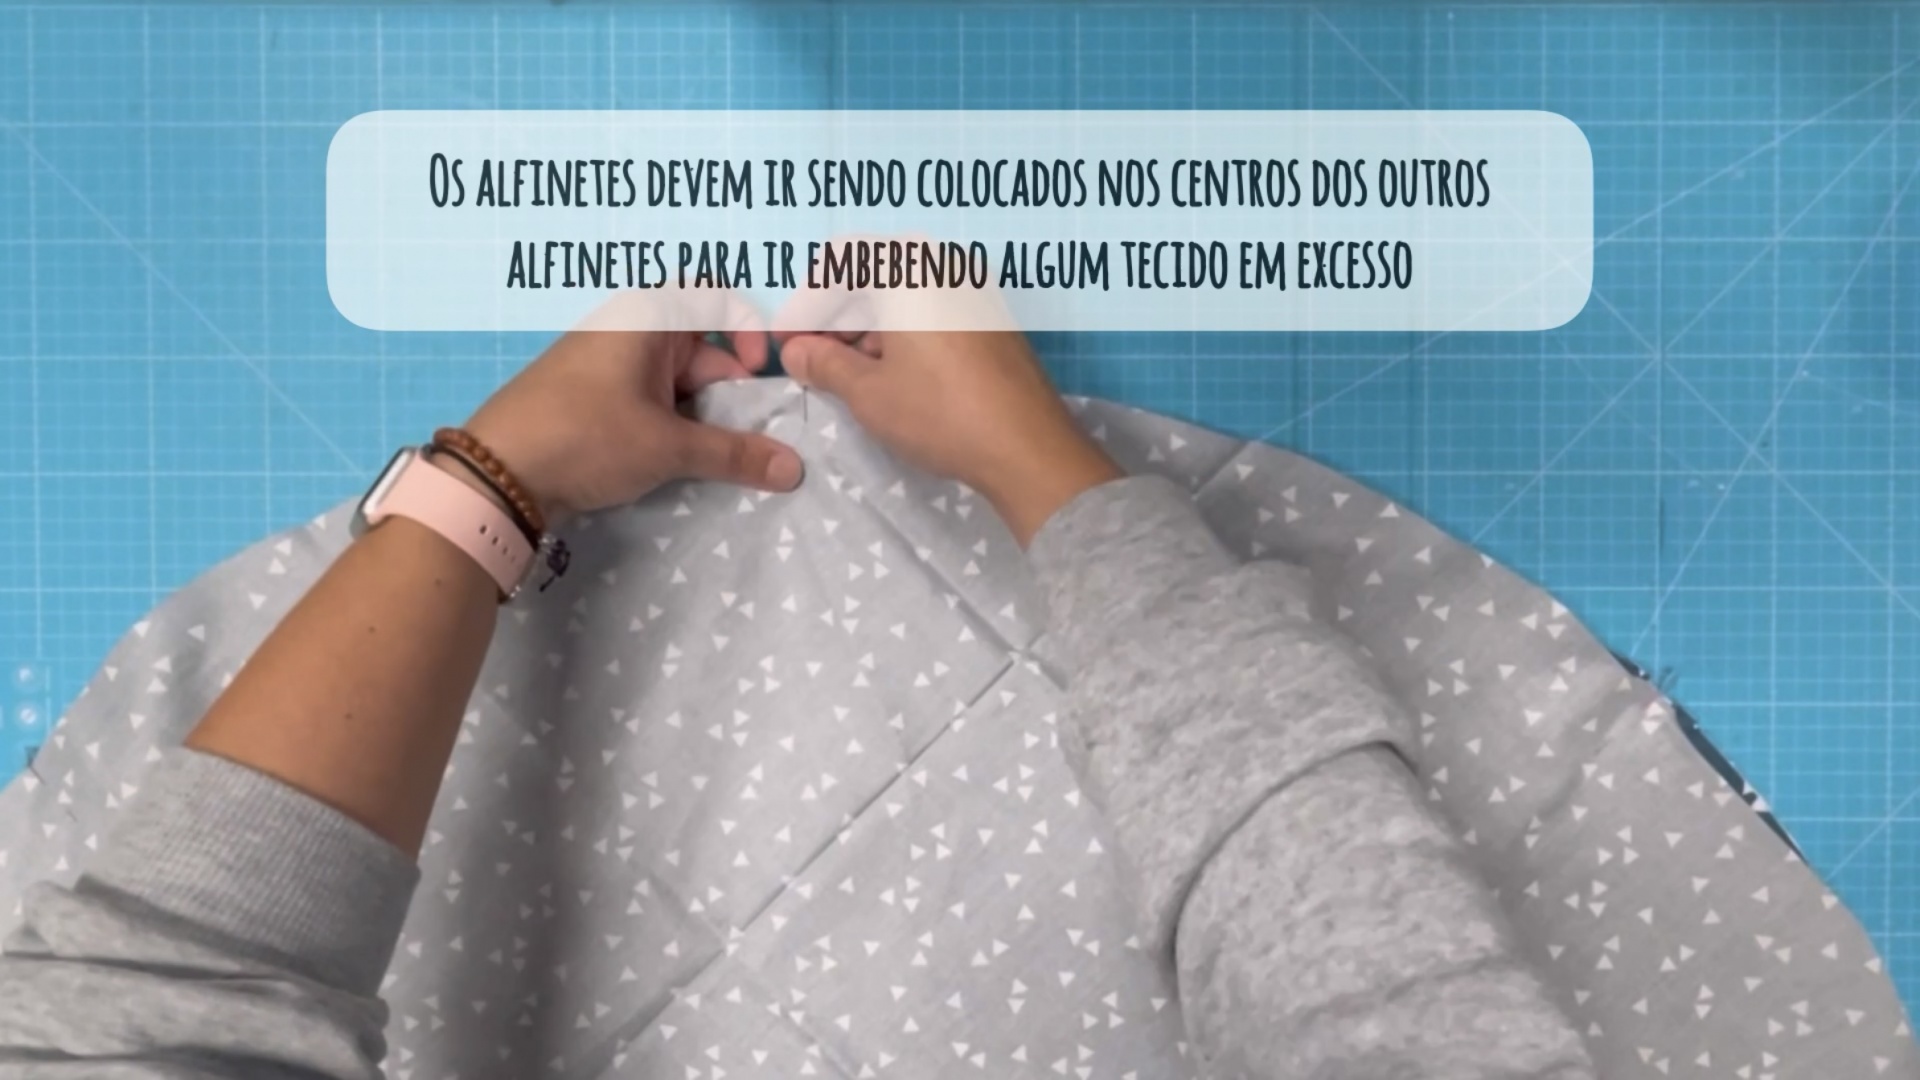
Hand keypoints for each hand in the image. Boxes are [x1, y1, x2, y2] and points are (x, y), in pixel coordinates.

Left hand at [462, 290, 804, 527]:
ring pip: (675, 381)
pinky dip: (670, 426)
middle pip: (701, 347)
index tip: (756, 375)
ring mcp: (606, 365)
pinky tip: (673, 463)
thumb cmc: (585, 436)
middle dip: (728, 390)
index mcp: (647, 317)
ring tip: (712, 458)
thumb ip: (733, 454)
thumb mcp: (667, 448)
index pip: (714, 295)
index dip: (747, 328)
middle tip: (742, 438)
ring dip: (700, 416)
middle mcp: (627, 331)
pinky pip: (648, 401)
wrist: (495, 472)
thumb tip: (795, 469)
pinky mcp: (591, 399)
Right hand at [774, 272, 1119, 545]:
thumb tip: (798, 352)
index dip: (807, 302)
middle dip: (837, 317)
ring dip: (870, 328)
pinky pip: (934, 311)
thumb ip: (825, 364)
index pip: (840, 261)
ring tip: (851, 377)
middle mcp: (944, 264)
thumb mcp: (869, 392)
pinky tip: (895, 376)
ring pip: (905, 295)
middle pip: (873, 275)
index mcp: (908, 267)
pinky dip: (904, 334)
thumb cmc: (940, 413)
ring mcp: (975, 289)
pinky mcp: (993, 318)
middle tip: (815, 363)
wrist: (1029, 448)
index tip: (790, 343)